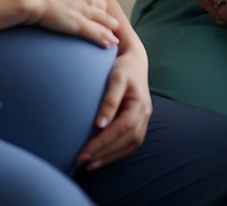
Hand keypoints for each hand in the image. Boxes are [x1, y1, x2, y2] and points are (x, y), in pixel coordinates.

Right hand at [28, 0, 120, 46]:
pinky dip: (104, 38)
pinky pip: (96, 32)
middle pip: (101, 6)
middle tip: (103, 23)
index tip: (91, 7)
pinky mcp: (80, 24)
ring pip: (104, 20)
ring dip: (110, 28)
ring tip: (114, 37)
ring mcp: (85, 11)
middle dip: (103, 15)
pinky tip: (110, 43)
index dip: (93, 2)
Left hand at [75, 48, 151, 170]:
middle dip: (104, 154)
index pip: (121, 129)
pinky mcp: (139, 123)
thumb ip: (110, 100)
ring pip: (129, 145)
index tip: (84, 153)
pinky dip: (115, 153)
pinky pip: (129, 143)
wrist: (135, 62)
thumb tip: (99, 124)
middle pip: (126, 141)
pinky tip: (101, 157)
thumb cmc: (123, 67)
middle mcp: (144, 115)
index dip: (103, 143)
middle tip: (82, 162)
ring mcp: (144, 120)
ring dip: (109, 157)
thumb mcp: (116, 78)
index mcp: (140, 105)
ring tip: (89, 165)